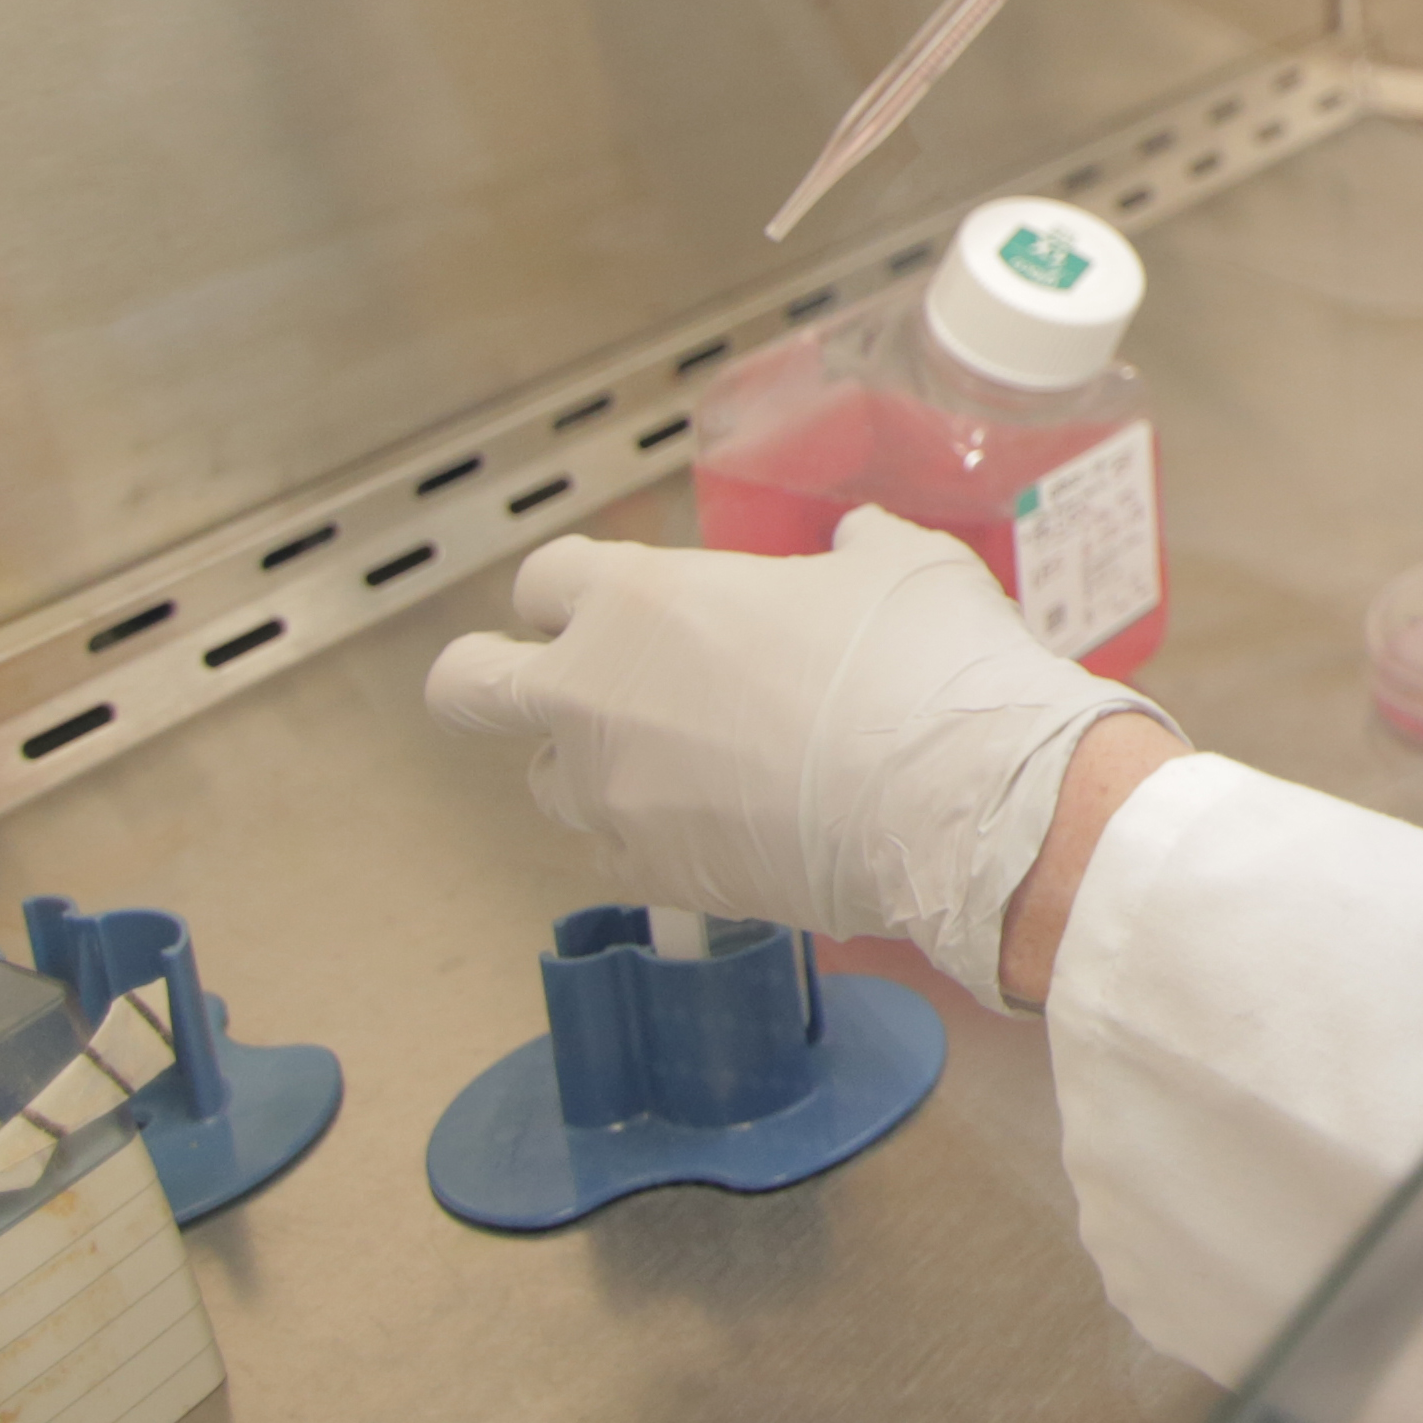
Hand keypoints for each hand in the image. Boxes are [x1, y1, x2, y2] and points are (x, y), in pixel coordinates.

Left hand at [422, 508, 1171, 1010]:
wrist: (956, 799)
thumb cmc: (923, 660)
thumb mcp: (899, 564)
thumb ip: (853, 551)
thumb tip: (852, 545)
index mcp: (638, 599)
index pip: (540, 579)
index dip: (574, 589)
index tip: (614, 602)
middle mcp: (594, 696)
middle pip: (466, 687)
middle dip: (490, 680)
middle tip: (551, 684)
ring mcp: (613, 797)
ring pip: (547, 782)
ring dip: (596, 769)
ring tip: (682, 765)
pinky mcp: (651, 878)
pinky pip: (617, 856)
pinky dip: (655, 843)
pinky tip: (725, 830)